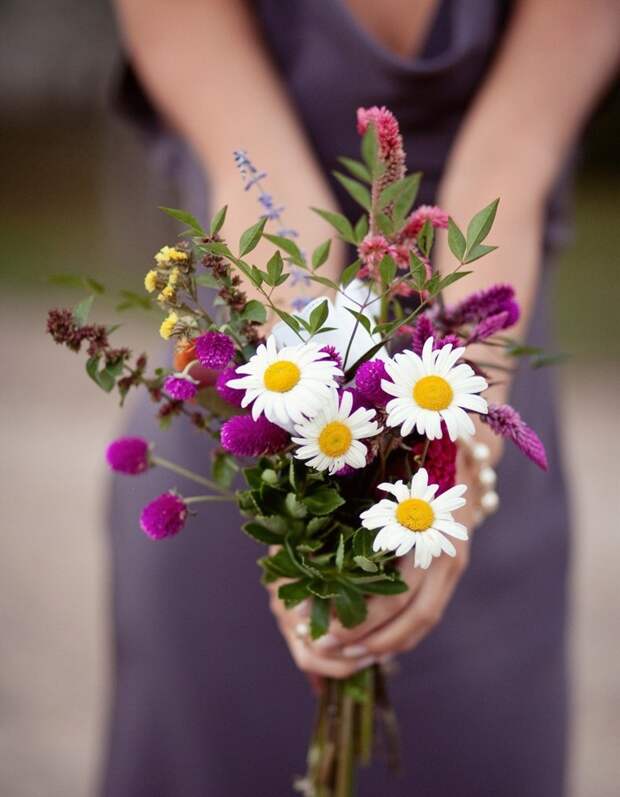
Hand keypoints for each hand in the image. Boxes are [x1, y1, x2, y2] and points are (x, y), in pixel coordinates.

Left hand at [268, 451, 480, 677]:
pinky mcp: (450, 570)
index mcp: (419, 525)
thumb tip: (290, 547)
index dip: (358, 616)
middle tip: (326, 645)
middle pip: (410, 613)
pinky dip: (401, 633)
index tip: (319, 625)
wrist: (457, 451)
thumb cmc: (400, 461)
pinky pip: (428, 613)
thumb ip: (341, 510)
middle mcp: (440, 548)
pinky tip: (372, 642)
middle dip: (367, 637)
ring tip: (346, 654)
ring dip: (385, 643)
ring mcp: (451, 562)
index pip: (393, 591)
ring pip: (423, 620)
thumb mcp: (371, 479)